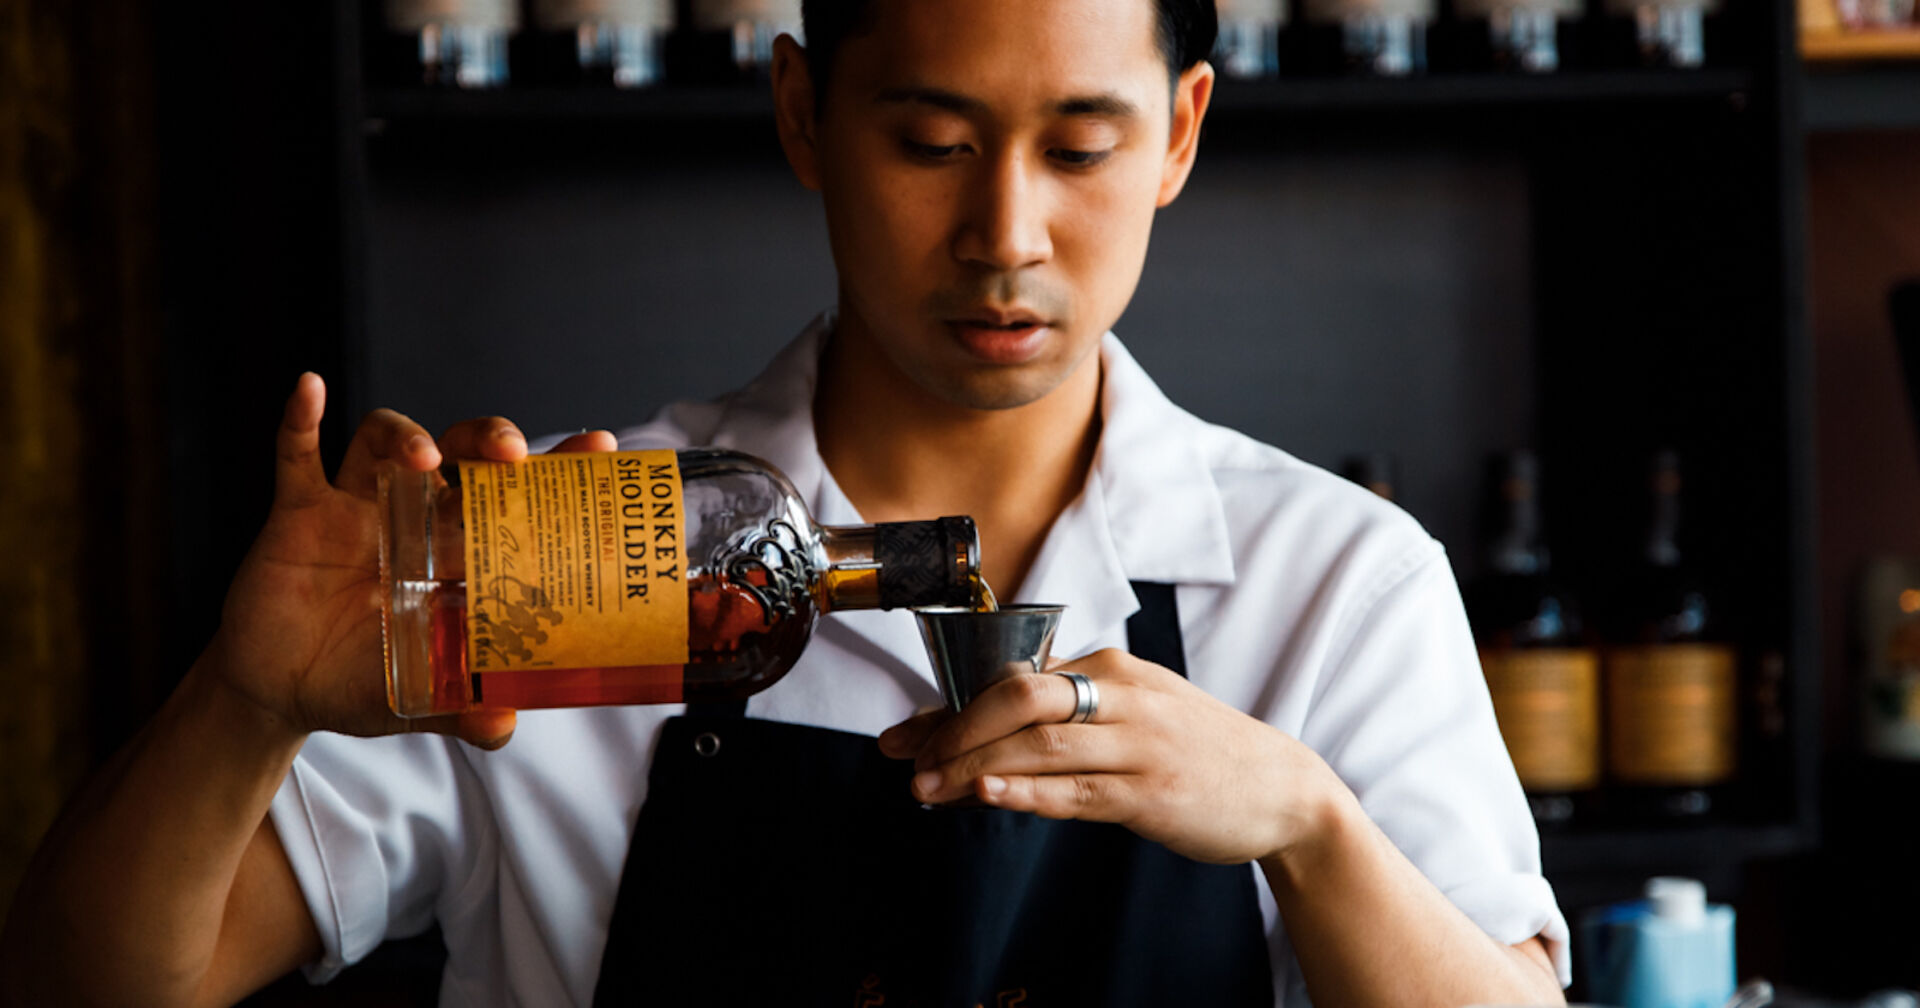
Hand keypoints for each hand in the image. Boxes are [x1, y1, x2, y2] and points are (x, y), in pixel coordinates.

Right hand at [201, 373, 616, 747]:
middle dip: (490, 440)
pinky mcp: (299, 513)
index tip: (600, 448)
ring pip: (387, 443)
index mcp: (461, 554)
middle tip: (511, 454)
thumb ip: (461, 707)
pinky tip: (311, 389)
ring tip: (422, 456)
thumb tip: (504, 727)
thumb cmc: (364, 680)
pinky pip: (297, 456)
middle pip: (464, 454)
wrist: (281, 692)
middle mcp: (418, 517)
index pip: (519, 499)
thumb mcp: (416, 697)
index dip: (559, 470)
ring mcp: (359, 508)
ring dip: (406, 435)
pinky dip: (300, 422)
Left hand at [877, 649, 1340, 865]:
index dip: (950, 707)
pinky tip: (985, 793)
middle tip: (906, 761)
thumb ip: (1069, 715)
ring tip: (925, 787)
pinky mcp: (1150, 793)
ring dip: (972, 766)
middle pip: (1017, 698)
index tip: (902, 735)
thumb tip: (982, 734)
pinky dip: (1026, 790)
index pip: (1011, 677)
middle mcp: (1121, 695)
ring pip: (1039, 746)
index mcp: (1110, 668)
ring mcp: (1137, 744)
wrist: (1281, 788)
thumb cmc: (1196, 750)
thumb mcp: (1135, 711)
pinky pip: (1076, 789)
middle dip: (952, 730)